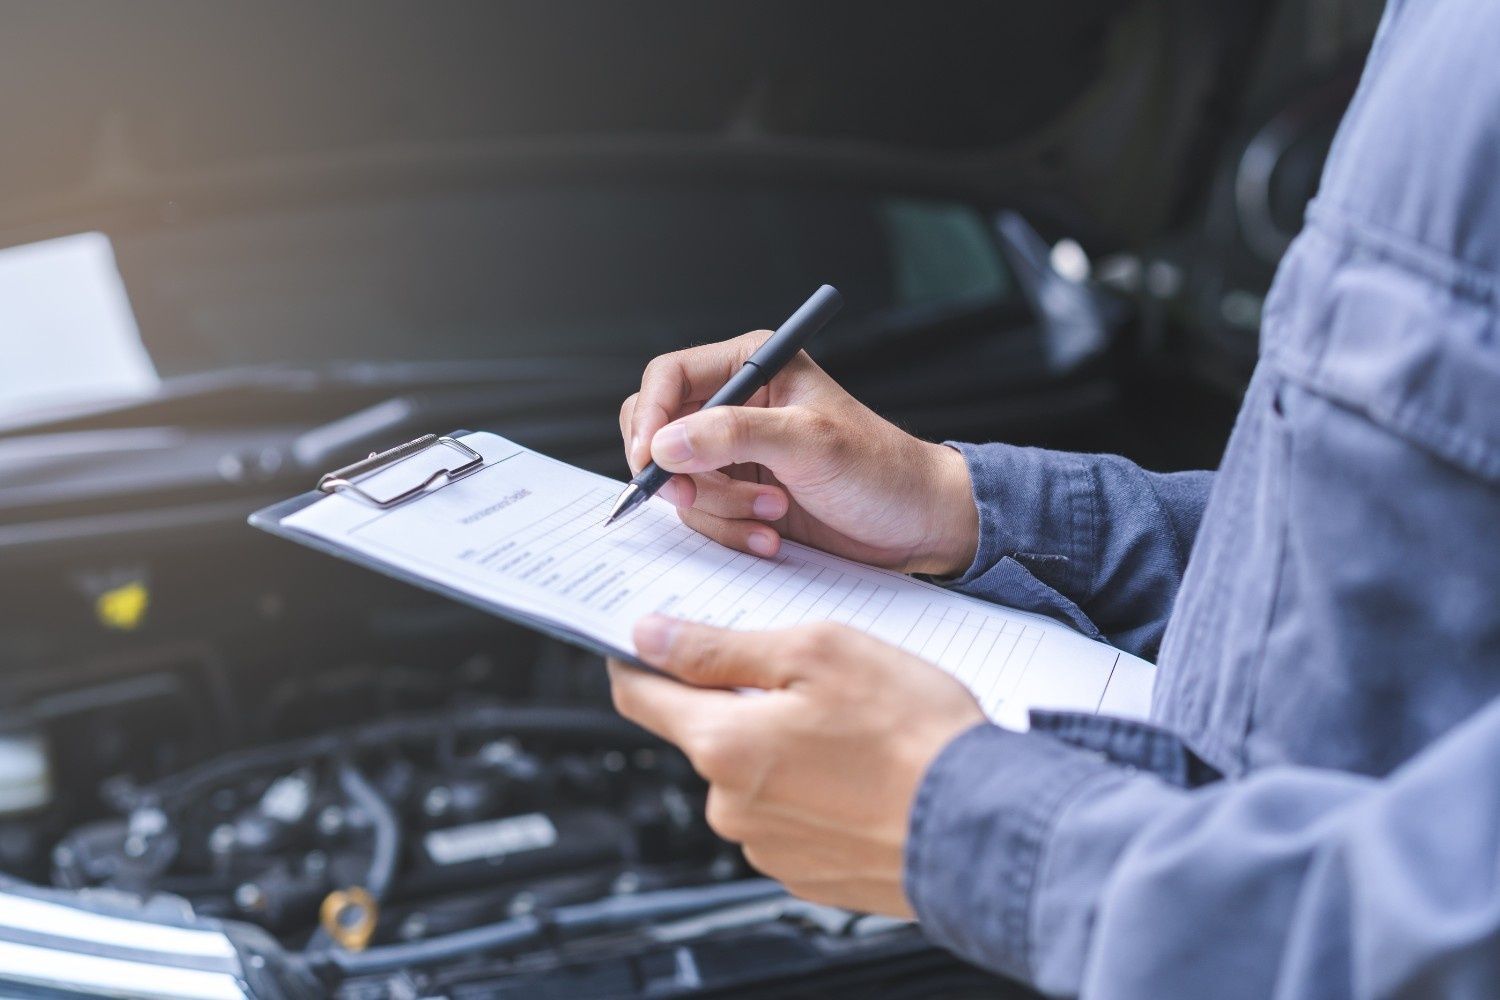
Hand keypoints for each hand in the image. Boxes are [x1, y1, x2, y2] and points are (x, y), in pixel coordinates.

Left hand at [607, 616, 984, 915]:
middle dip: (743, 701)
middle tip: (809, 678)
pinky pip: (789, 817)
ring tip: (854, 730)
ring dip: (783, 747)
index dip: (640, 659)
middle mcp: (731, 807)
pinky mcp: (806, 875)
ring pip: (751, 777)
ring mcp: (767, 848)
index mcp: (723, 745)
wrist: (983, 827)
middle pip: (707, 735)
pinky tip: (862, 773)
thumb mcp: (817, 653)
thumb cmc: (913, 735)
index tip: (648, 639)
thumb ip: (723, 647)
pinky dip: (814, 790)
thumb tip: (653, 638)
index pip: (640, 697)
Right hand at [619, 332, 978, 576]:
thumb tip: (665, 444)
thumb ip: (735, 435)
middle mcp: (737, 403)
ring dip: (719, 508)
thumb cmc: (880, 470)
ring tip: (773, 514)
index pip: (668, 377)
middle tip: (702, 496)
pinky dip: (729, 530)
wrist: (915, 524)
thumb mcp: (809, 444)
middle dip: (681, 473)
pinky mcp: (740, 494)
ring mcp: (735, 452)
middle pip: (660, 431)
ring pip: (678, 481)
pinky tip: (770, 535)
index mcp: (754, 364)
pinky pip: (702, 514)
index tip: (649, 462)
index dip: (649, 418)